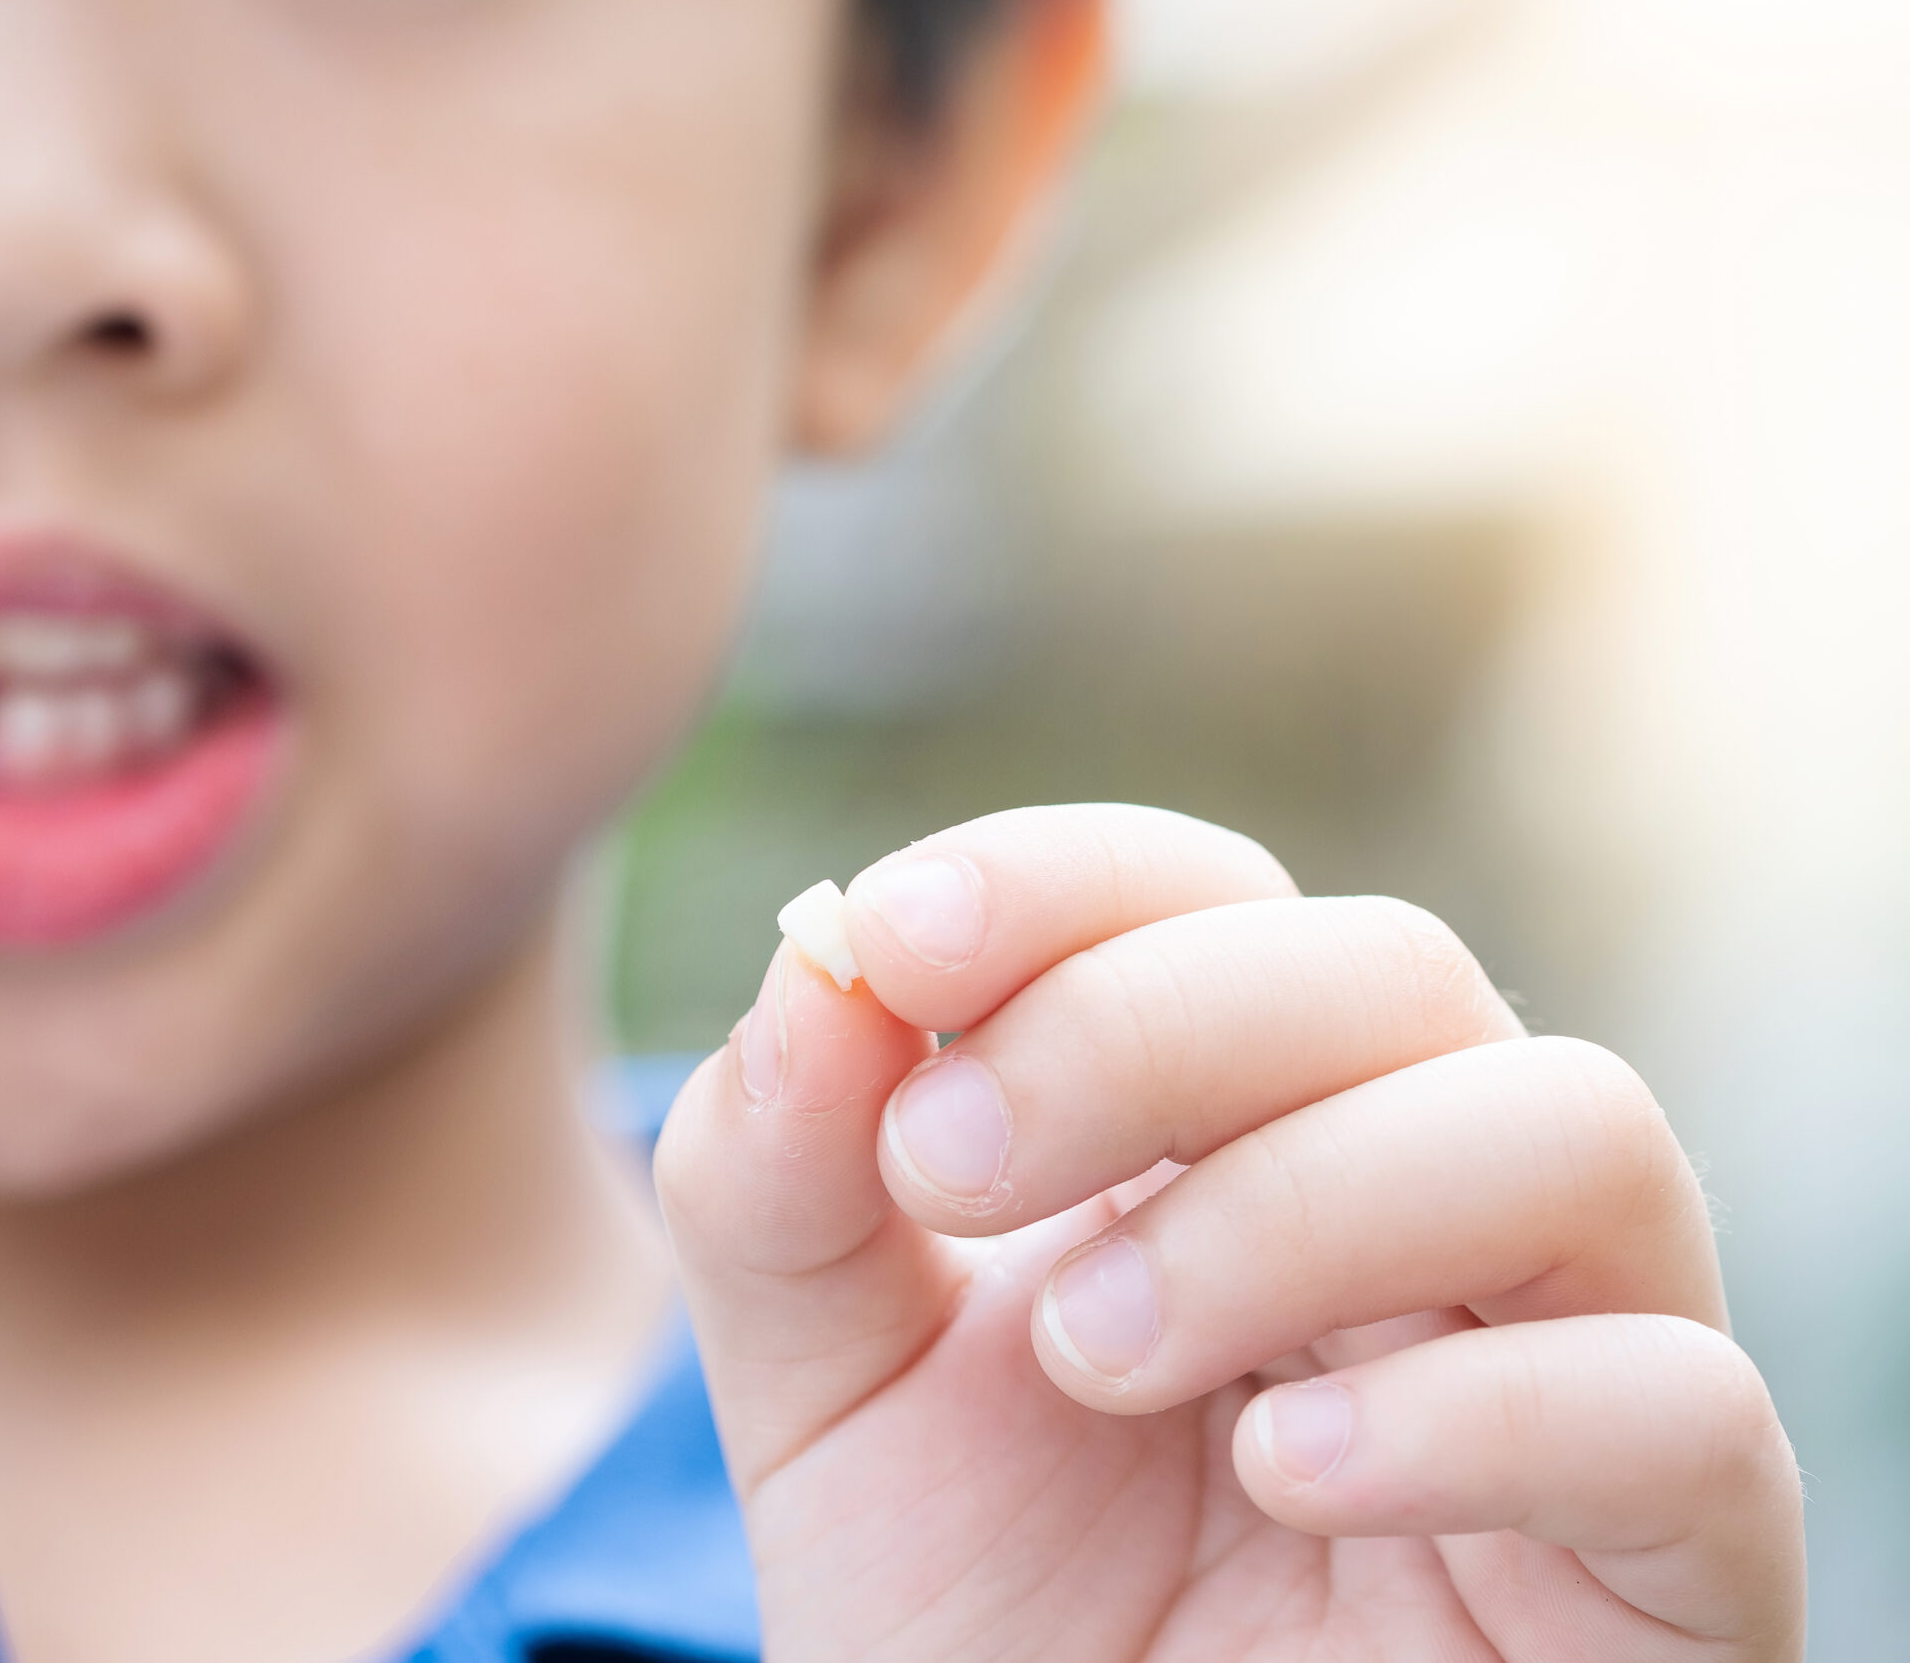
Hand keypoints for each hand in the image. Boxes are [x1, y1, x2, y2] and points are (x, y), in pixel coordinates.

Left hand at [656, 806, 1802, 1661]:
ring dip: (1297, 1201)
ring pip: (1576, 1132)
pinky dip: (1473, 1409)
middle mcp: (1424, 1212)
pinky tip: (1287, 1476)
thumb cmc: (977, 1621)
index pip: (1208, 901)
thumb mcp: (829, 1392)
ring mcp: (1565, 1370)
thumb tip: (817, 955)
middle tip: (947, 1166)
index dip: (1059, 882)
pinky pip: (1685, 1410)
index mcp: (1229, 1133)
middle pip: (1391, 969)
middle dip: (1144, 1025)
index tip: (891, 936)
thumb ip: (784, 1183)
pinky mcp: (1669, 1570)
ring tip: (1100, 1351)